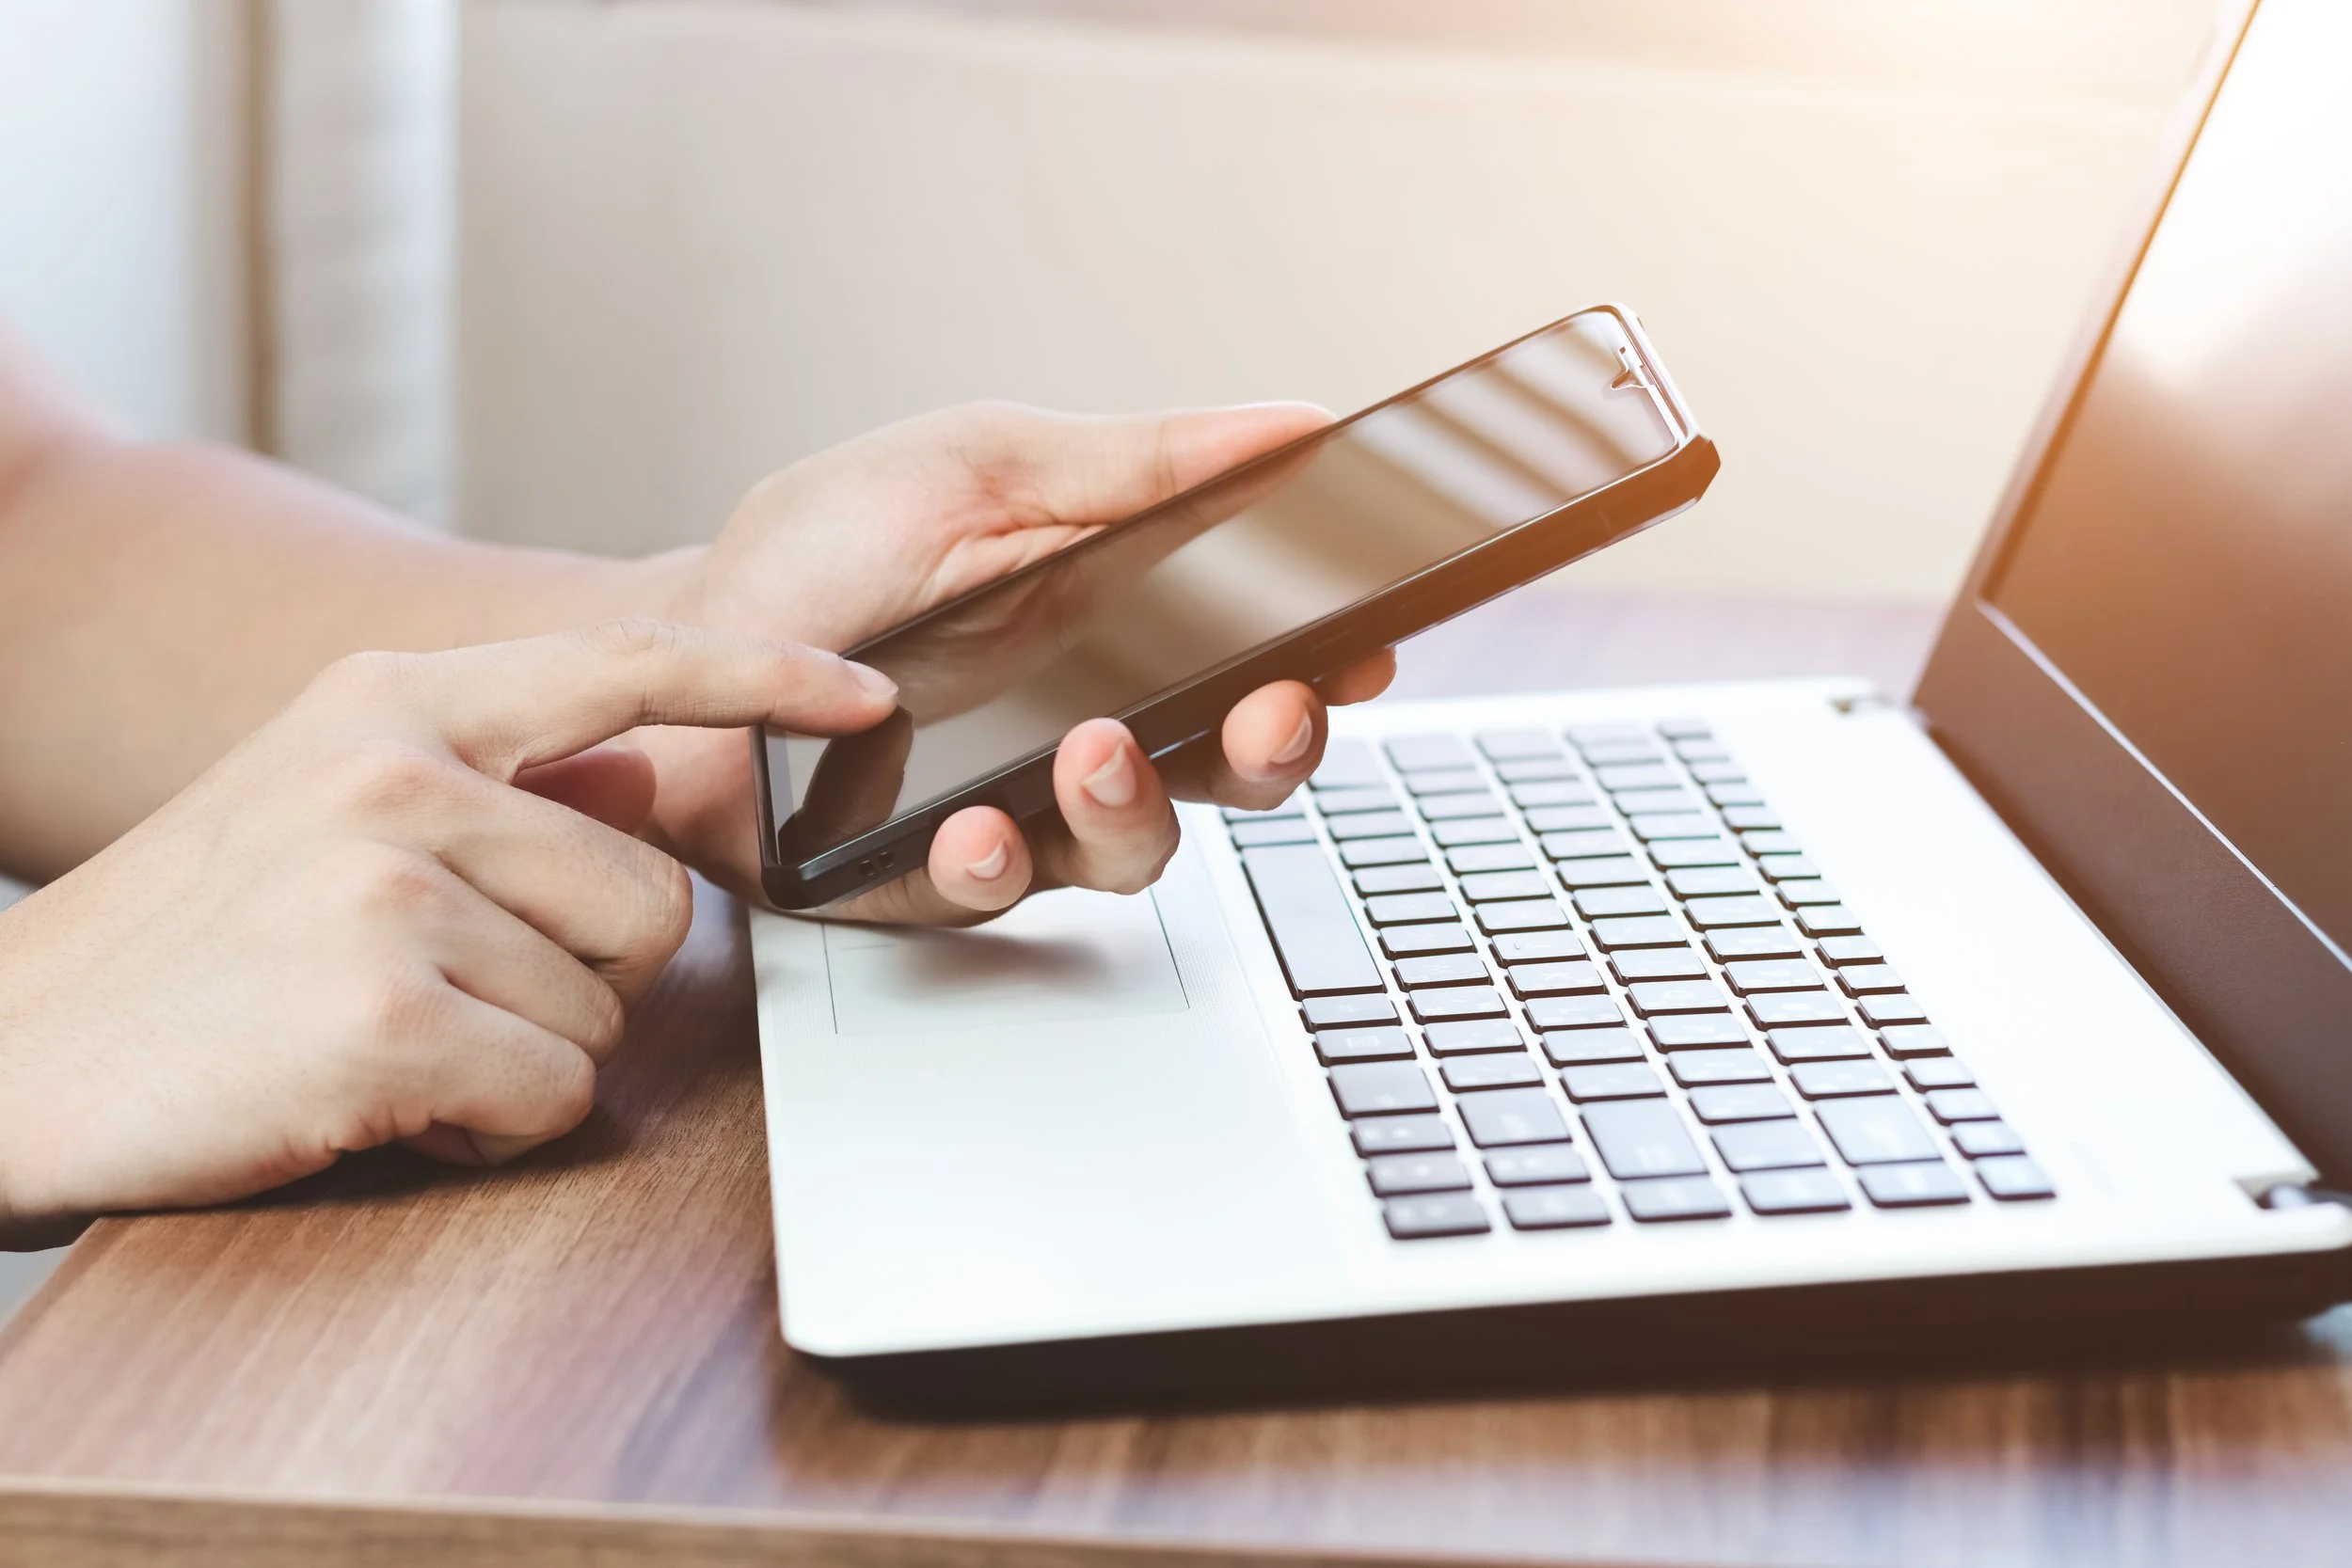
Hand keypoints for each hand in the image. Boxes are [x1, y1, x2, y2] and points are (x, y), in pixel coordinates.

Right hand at [0, 621, 896, 1229]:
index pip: (625, 665)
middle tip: (449, 996)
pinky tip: (384, 1102)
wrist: (14, 1056)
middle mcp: (399, 772)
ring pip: (609, 1009)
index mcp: (394, 700)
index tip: (861, 697)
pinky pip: (555, 1094)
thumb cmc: (192, 942)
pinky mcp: (380, 1019)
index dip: (763, 680)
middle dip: (581, 979)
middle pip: (652, 899)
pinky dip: (489, 1128)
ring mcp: (386, 891)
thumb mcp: (322, 796)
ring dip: (524, 1057)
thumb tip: (651, 778)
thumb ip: (485, 775)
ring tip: (393, 1042)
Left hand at [635, 402, 1395, 921]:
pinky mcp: (924, 877)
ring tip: (1097, 754)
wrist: (686, 638)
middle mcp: (1084, 732)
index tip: (1364, 650)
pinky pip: (992, 898)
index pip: (1256, 667)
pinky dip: (996, 868)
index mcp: (1120, 632)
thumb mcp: (986, 466)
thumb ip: (1138, 462)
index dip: (1325, 672)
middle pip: (1225, 776)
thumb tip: (1293, 423)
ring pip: (1129, 853)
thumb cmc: (828, 549)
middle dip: (1267, 753)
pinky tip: (977, 831)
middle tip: (1267, 712)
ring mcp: (1012, 810)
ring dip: (1133, 811)